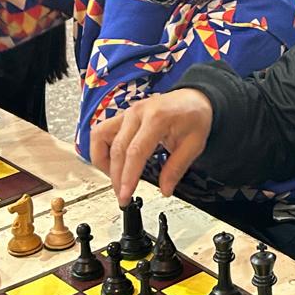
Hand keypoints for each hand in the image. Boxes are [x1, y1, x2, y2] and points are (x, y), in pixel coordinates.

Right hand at [91, 89, 213, 200]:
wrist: (193, 98)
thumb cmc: (194, 116)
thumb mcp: (194, 144)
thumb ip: (177, 168)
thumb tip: (164, 190)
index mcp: (157, 118)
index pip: (135, 151)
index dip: (128, 176)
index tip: (126, 194)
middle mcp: (137, 113)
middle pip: (117, 149)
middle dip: (116, 178)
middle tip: (123, 197)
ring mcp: (127, 113)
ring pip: (100, 137)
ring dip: (103, 162)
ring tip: (116, 178)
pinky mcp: (122, 116)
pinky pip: (101, 132)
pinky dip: (101, 149)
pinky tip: (112, 163)